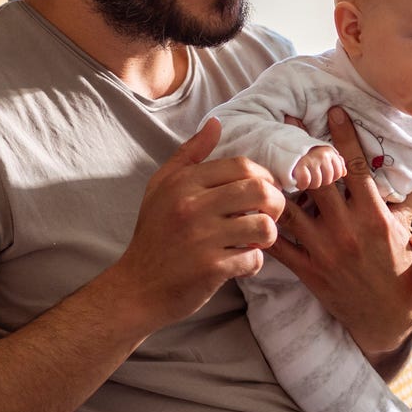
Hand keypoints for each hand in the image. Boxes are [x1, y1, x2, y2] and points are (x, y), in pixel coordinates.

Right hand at [110, 118, 286, 332]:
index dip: (263, 177)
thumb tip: (215, 123)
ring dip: (267, 235)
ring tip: (255, 238)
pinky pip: (254, 258)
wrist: (136, 288)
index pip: (242, 165)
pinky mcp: (211, 268)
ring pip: (263, 226)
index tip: (261, 191)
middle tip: (267, 214)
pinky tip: (240, 261)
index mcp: (183, 183)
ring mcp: (202, 238)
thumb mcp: (161, 188)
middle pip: (260, 191)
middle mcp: (192, 207)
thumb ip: (190, 154)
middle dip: (275, 203)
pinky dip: (253, 261)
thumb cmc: (153, 235)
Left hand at [266, 107, 411, 365]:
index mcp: (374, 216)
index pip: (355, 166)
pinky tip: (248, 206)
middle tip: (284, 118)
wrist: (389, 318)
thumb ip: (411, 196)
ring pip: (290, 209)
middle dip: (301, 147)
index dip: (344, 135)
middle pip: (317, 179)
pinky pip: (279, 246)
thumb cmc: (402, 269)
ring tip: (258, 158)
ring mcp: (324, 251)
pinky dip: (262, 226)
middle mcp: (346, 230)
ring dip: (274, 182)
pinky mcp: (308, 271)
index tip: (333, 110)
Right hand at [292, 144, 345, 190]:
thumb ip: (335, 162)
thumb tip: (345, 172)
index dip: (330, 177)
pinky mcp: (300, 165)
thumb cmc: (304, 154)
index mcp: (330, 151)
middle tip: (309, 175)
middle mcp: (323, 154)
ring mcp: (312, 159)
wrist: (283, 147)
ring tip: (303, 177)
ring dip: (309, 184)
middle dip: (319, 181)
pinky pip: (305, 182)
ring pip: (317, 183)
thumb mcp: (321, 154)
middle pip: (328, 180)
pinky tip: (297, 180)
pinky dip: (301, 184)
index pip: (339, 173)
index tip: (320, 173)